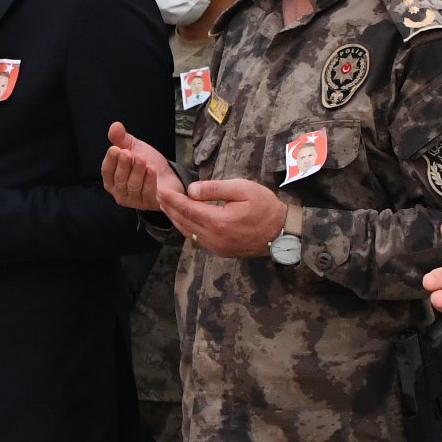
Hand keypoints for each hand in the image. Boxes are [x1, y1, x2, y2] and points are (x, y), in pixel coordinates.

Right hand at [99, 121, 180, 213]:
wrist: (168, 176)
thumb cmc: (146, 164)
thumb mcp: (133, 148)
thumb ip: (122, 138)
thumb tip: (115, 126)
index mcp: (112, 180)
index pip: (107, 171)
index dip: (110, 160)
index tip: (115, 148)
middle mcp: (120, 193)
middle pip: (119, 179)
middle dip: (123, 165)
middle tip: (128, 153)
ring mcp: (134, 201)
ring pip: (132, 186)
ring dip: (137, 171)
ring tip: (141, 158)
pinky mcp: (149, 204)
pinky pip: (147, 192)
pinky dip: (149, 181)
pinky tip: (151, 170)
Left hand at [157, 173, 287, 259]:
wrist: (282, 232)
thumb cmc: (265, 207)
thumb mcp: (242, 189)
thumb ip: (215, 189)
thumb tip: (191, 191)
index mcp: (218, 222)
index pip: (187, 209)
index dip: (172, 199)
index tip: (161, 189)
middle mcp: (213, 238)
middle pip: (183, 223)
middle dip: (170, 209)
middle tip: (158, 196)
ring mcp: (216, 248)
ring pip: (188, 233)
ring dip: (176, 219)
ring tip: (167, 206)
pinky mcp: (221, 251)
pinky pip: (197, 240)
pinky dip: (187, 228)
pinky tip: (184, 220)